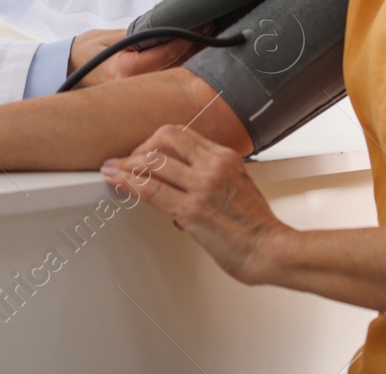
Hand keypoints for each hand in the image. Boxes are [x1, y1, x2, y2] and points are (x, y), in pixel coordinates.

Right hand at [68, 27, 196, 86]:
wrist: (66, 71)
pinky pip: (165, 82)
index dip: (188, 37)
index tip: (202, 24)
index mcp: (126, 69)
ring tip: (205, 40)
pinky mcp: (139, 97)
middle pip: (176, 66)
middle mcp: (134, 86)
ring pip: (174, 76)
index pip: (167, 53)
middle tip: (211, 30)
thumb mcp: (110, 36)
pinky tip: (190, 57)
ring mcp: (137, 94)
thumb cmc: (84, 52)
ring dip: (191, 59)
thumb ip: (140, 33)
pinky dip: (179, 68)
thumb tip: (169, 26)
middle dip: (195, 48)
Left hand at [101, 123, 291, 284]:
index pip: (182, 134)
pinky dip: (129, 183)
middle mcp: (214, 165)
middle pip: (164, 139)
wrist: (272, 250)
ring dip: (127, 165)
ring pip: (153, 162)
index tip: (144, 152)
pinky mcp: (192, 210)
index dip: (156, 141)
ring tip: (113, 170)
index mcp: (226, 157)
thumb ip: (212, 180)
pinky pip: (151, 190)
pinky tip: (117, 182)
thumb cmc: (258, 227)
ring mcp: (202, 186)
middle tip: (127, 162)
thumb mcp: (239, 187)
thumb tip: (182, 188)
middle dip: (140, 149)